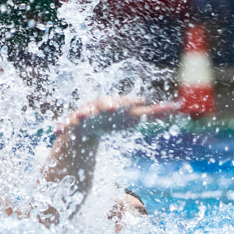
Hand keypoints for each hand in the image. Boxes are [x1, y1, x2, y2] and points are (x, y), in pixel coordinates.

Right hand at [54, 95, 179, 136]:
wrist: (89, 123)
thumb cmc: (115, 118)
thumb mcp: (134, 117)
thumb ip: (153, 113)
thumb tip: (176, 107)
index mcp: (116, 103)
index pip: (125, 101)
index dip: (131, 102)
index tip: (139, 102)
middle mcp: (100, 105)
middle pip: (103, 103)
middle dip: (107, 105)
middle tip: (112, 108)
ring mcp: (85, 113)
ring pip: (83, 112)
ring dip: (82, 113)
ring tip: (81, 116)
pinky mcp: (72, 123)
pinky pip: (66, 125)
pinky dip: (62, 127)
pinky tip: (57, 131)